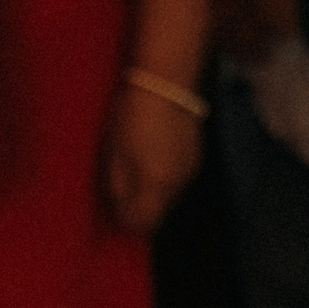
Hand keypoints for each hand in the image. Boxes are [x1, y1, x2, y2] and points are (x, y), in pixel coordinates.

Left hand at [102, 80, 202, 233]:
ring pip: (169, 195)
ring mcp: (191, 168)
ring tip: (135, 172)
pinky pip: (177, 178)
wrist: (165, 83)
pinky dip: (164, 177)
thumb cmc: (131, 119)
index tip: (111, 211)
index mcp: (157, 186)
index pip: (142, 224)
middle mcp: (179, 183)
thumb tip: (119, 211)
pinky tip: (153, 158)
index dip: (125, 222)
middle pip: (159, 212)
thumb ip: (118, 190)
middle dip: (140, 208)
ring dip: (153, 192)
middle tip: (119, 192)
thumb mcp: (114, 156)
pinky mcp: (197, 154)